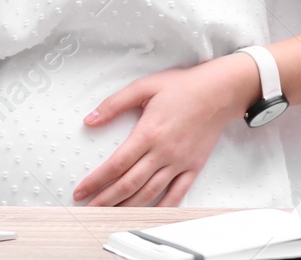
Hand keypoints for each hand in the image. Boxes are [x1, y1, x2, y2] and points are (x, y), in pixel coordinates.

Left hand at [73, 56, 259, 206]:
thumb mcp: (144, 87)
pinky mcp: (193, 167)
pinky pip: (177, 194)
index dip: (96, 180)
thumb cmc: (182, 87)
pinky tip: (148, 214)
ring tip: (110, 214)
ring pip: (150, 193)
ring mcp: (179, 162)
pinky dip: (162, 207)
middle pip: (130, 184)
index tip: (81, 190)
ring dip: (128, 207)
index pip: (116, 164)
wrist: (219, 92)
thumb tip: (90, 120)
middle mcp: (163, 152)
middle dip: (106, 199)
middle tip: (89, 208)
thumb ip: (114, 104)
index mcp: (148, 133)